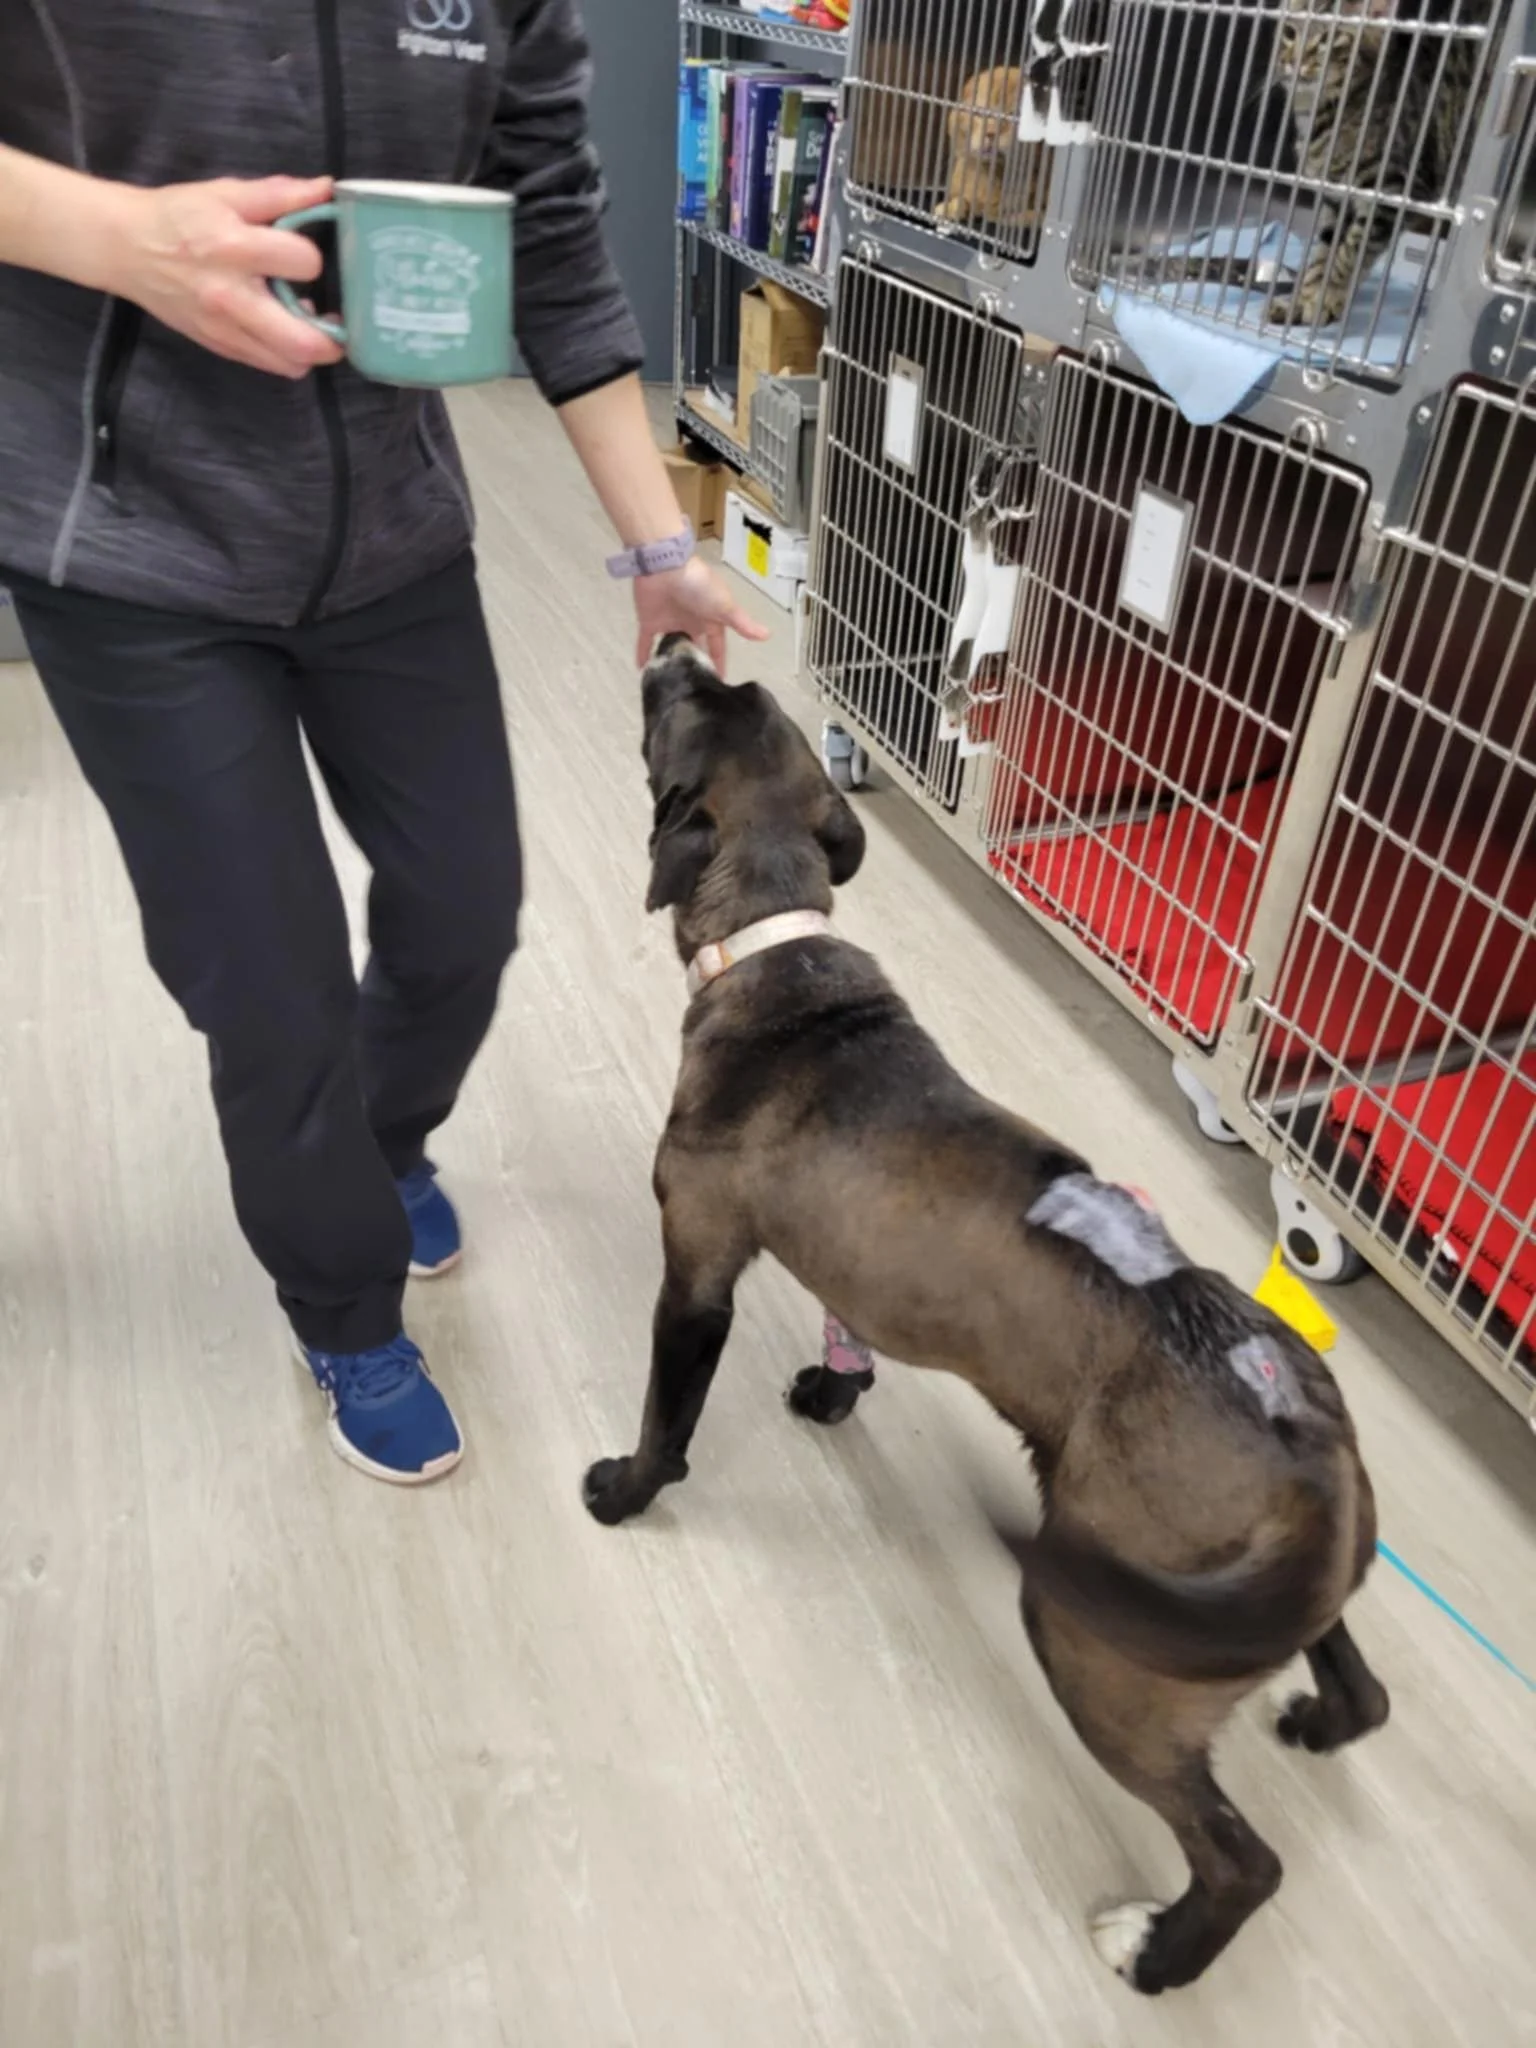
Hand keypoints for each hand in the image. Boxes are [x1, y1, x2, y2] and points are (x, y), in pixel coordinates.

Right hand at [105, 175, 345, 378]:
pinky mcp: (220, 347)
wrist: (126, 248)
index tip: (304, 254)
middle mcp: (230, 296)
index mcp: (233, 248)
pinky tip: (285, 330)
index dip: (312, 257)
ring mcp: (225, 329)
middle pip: (303, 340)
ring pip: (291, 362)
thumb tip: (326, 188)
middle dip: (332, 334)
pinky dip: (288, 354)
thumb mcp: (226, 194)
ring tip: (309, 324)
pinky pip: (270, 366)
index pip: (303, 263)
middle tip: (338, 319)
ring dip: (312, 349)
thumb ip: (280, 194)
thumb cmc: (178, 216)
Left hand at [631, 555, 770, 671]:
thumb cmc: (699, 585)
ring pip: (672, 647)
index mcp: (710, 619)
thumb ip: (743, 623)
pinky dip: (643, 654)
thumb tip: (768, 636)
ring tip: (672, 684)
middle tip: (695, 688)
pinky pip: (645, 642)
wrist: (666, 567)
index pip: (717, 645)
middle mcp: (691, 622)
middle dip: (696, 664)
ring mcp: (670, 622)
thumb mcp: (725, 606)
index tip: (720, 682)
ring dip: (672, 661)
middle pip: (694, 647)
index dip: (719, 661)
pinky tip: (644, 672)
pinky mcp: (650, 621)